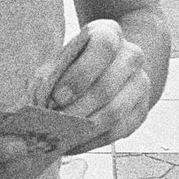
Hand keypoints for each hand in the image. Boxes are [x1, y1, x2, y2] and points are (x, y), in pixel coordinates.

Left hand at [28, 19, 152, 149]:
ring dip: (85, 128)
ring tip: (61, 136)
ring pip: (115, 112)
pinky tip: (72, 145)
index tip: (57, 97)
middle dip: (78, 108)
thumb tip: (37, 101)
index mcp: (110, 34)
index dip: (80, 74)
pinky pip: (119, 131)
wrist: (110, 66)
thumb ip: (52, 73)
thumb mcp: (64, 57)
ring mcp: (141, 84)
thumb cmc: (76, 61)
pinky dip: (93, 141)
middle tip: (56, 122)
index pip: (104, 47)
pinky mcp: (141, 110)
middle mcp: (132, 56)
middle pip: (107, 86)